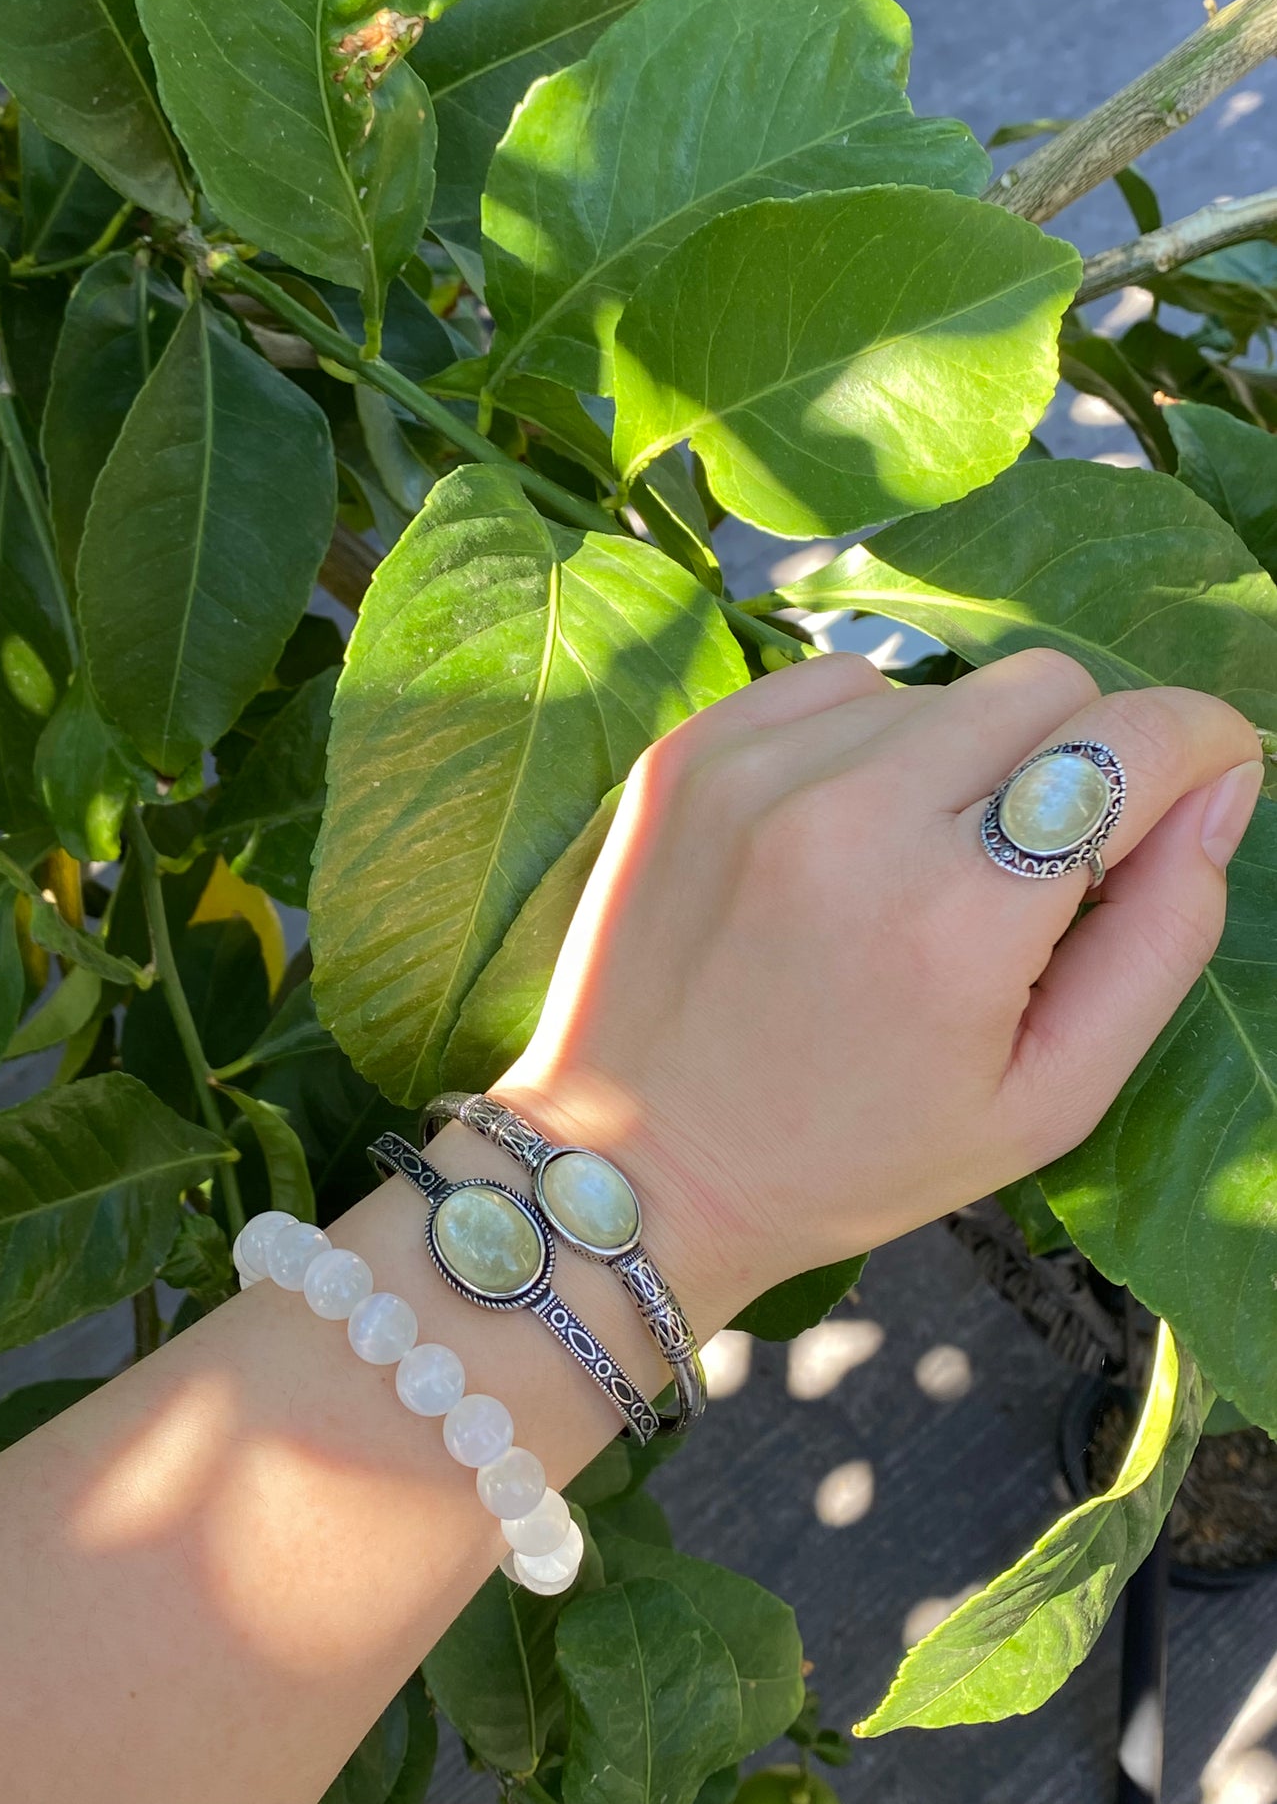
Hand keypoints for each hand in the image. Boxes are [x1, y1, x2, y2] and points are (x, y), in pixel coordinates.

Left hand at [495, 648, 1263, 1329]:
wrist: (632, 1164)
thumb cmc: (851, 1154)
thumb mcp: (1045, 1099)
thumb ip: (1162, 939)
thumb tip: (1222, 787)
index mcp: (960, 920)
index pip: (1137, 742)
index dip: (1201, 746)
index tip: (1204, 776)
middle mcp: (855, 817)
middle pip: (1047, 686)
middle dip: (1081, 757)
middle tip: (1031, 864)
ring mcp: (757, 772)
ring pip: (939, 686)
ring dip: (960, 760)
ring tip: (909, 875)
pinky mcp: (687, 752)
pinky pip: (837, 684)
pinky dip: (864, 744)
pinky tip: (836, 842)